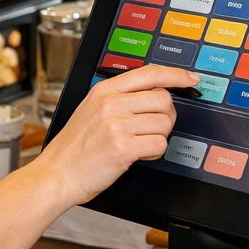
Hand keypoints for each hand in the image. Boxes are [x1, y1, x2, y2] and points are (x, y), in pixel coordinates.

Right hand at [35, 64, 197, 205]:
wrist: (57, 174)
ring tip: (138, 145)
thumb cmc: (75, 147)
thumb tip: (156, 93)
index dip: (176, 75)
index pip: (149, 73)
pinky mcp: (122, 148)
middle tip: (152, 128)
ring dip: (158, 137)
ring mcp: (116, 125)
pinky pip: (159, 144)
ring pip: (164, 123)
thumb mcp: (92, 109)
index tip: (191, 79)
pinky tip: (138, 155)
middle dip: (166, 116)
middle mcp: (111, 103)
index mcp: (104, 90)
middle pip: (163, 99)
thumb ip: (120, 98)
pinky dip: (154, 152)